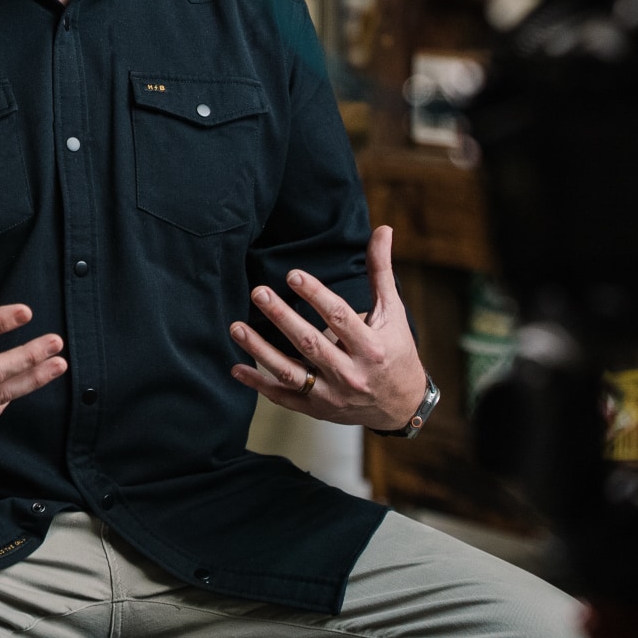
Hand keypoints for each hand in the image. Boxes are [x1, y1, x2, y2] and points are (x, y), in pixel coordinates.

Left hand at [227, 225, 427, 430]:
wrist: (401, 406)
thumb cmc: (396, 351)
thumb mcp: (393, 312)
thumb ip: (381, 272)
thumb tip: (383, 229)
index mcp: (371, 347)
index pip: (339, 317)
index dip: (316, 295)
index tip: (292, 275)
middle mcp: (351, 374)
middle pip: (311, 343)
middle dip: (282, 317)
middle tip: (258, 292)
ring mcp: (332, 395)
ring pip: (291, 373)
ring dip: (260, 350)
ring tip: (236, 327)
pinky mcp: (318, 408)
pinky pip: (284, 397)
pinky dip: (259, 384)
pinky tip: (236, 368)